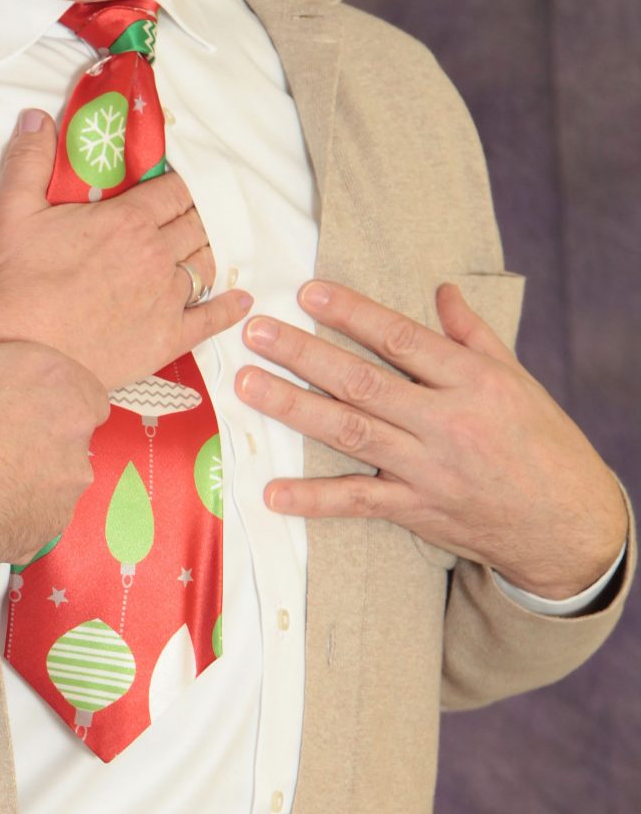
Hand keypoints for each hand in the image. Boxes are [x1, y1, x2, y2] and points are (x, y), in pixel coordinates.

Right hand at [0, 113, 250, 387]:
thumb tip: (37, 116)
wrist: (21, 352)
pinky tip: (239, 300)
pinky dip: (229, 307)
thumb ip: (29, 159)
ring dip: (207, 252)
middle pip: (195, 223)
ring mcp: (167, 298)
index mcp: (128, 220)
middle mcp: (157, 255)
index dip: (179, 185)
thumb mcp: (13, 211)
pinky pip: (211, 318)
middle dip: (194, 214)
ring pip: (206, 264)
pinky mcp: (168, 338)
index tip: (175, 186)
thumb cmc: (17, 283)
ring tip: (202, 248)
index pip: (175, 190)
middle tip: (186, 215)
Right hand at [0, 285, 110, 563]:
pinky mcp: (54, 524)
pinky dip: (20, 505)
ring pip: (59, 470)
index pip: (75, 383)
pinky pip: (42, 509)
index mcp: (60, 380)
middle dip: (40, 428)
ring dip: (31, 468)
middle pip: (70, 426)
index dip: (40, 388)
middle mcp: (79, 433)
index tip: (5, 396)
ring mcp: (69, 484)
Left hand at [237, 279, 628, 597]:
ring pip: (351, 432)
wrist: (566, 523)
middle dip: (304, 355)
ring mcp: (427, 468)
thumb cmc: (540, 442)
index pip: (401, 338)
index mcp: (472, 381)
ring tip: (248, 385)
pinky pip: (358, 501)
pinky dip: (314, 499)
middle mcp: (446, 422)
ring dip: (294, 408)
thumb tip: (442, 290)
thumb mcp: (515, 379)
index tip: (308, 292)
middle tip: (256, 333)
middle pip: (363, 382)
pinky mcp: (415, 509)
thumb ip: (472, 334)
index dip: (352, 313)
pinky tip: (273, 492)